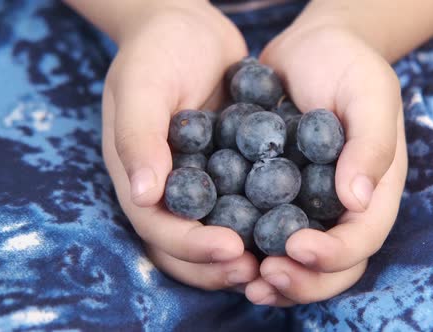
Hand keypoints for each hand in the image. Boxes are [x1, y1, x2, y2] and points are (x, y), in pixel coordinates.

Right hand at [102, 1, 257, 290]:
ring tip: (279, 260)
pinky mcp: (227, 170)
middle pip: (186, 245)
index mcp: (137, 177)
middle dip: (218, 265)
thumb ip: (138, 137)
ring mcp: (198, 181)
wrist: (188, 26)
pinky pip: (244, 204)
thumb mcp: (142, 86)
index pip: (158, 228)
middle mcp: (167, 188)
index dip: (190, 246)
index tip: (230, 249)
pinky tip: (294, 227)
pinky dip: (262, 221)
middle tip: (258, 270)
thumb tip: (144, 196)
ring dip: (243, 253)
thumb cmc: (156, 50)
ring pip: (216, 233)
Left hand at [244, 22, 407, 305]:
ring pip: (298, 261)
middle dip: (302, 281)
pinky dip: (248, 249)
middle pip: (332, 266)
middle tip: (265, 279)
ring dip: (275, 280)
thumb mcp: (370, 93)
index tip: (297, 247)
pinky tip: (222, 250)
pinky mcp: (275, 196)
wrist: (311, 49)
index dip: (334, 254)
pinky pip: (264, 232)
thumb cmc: (348, 65)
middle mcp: (342, 209)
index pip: (362, 239)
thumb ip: (370, 143)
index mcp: (374, 192)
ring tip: (245, 282)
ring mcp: (308, 206)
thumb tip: (357, 200)